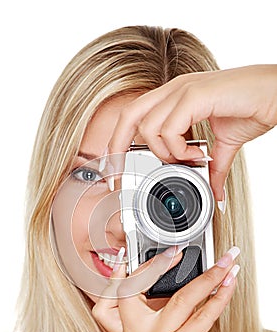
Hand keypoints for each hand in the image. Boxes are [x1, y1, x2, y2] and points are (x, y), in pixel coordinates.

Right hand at [93, 246, 239, 331]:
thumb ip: (170, 318)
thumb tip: (192, 289)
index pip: (115, 297)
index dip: (118, 274)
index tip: (129, 255)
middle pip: (137, 289)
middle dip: (157, 264)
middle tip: (177, 250)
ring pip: (182, 298)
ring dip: (210, 276)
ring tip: (226, 263)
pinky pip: (202, 316)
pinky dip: (220, 298)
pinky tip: (229, 286)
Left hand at [109, 65, 276, 199]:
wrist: (276, 94)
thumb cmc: (250, 109)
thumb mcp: (224, 145)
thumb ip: (212, 168)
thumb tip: (214, 193)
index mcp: (175, 98)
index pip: (134, 116)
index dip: (120, 142)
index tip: (119, 170)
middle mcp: (174, 90)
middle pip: (128, 115)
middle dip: (118, 147)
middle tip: (124, 174)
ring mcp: (183, 90)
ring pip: (149, 127)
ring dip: (166, 153)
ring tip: (188, 160)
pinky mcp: (195, 95)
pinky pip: (170, 128)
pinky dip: (179, 149)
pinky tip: (198, 154)